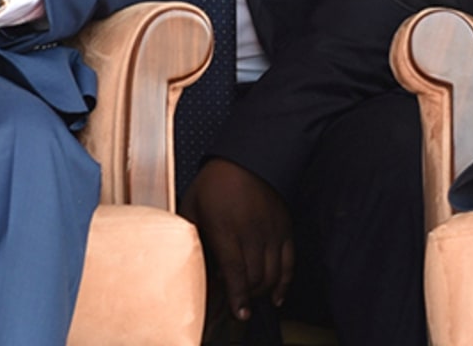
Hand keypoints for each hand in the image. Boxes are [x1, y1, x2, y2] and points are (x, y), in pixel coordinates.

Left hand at [181, 158, 293, 328]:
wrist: (247, 157)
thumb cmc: (215, 181)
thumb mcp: (192, 205)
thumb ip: (190, 234)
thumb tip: (183, 260)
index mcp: (226, 228)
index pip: (235, 272)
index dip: (237, 297)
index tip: (237, 314)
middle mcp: (252, 232)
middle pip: (255, 278)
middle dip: (246, 298)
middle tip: (235, 308)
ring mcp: (271, 231)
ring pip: (272, 275)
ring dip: (262, 292)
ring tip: (250, 299)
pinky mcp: (285, 229)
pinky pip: (289, 263)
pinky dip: (285, 283)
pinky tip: (276, 297)